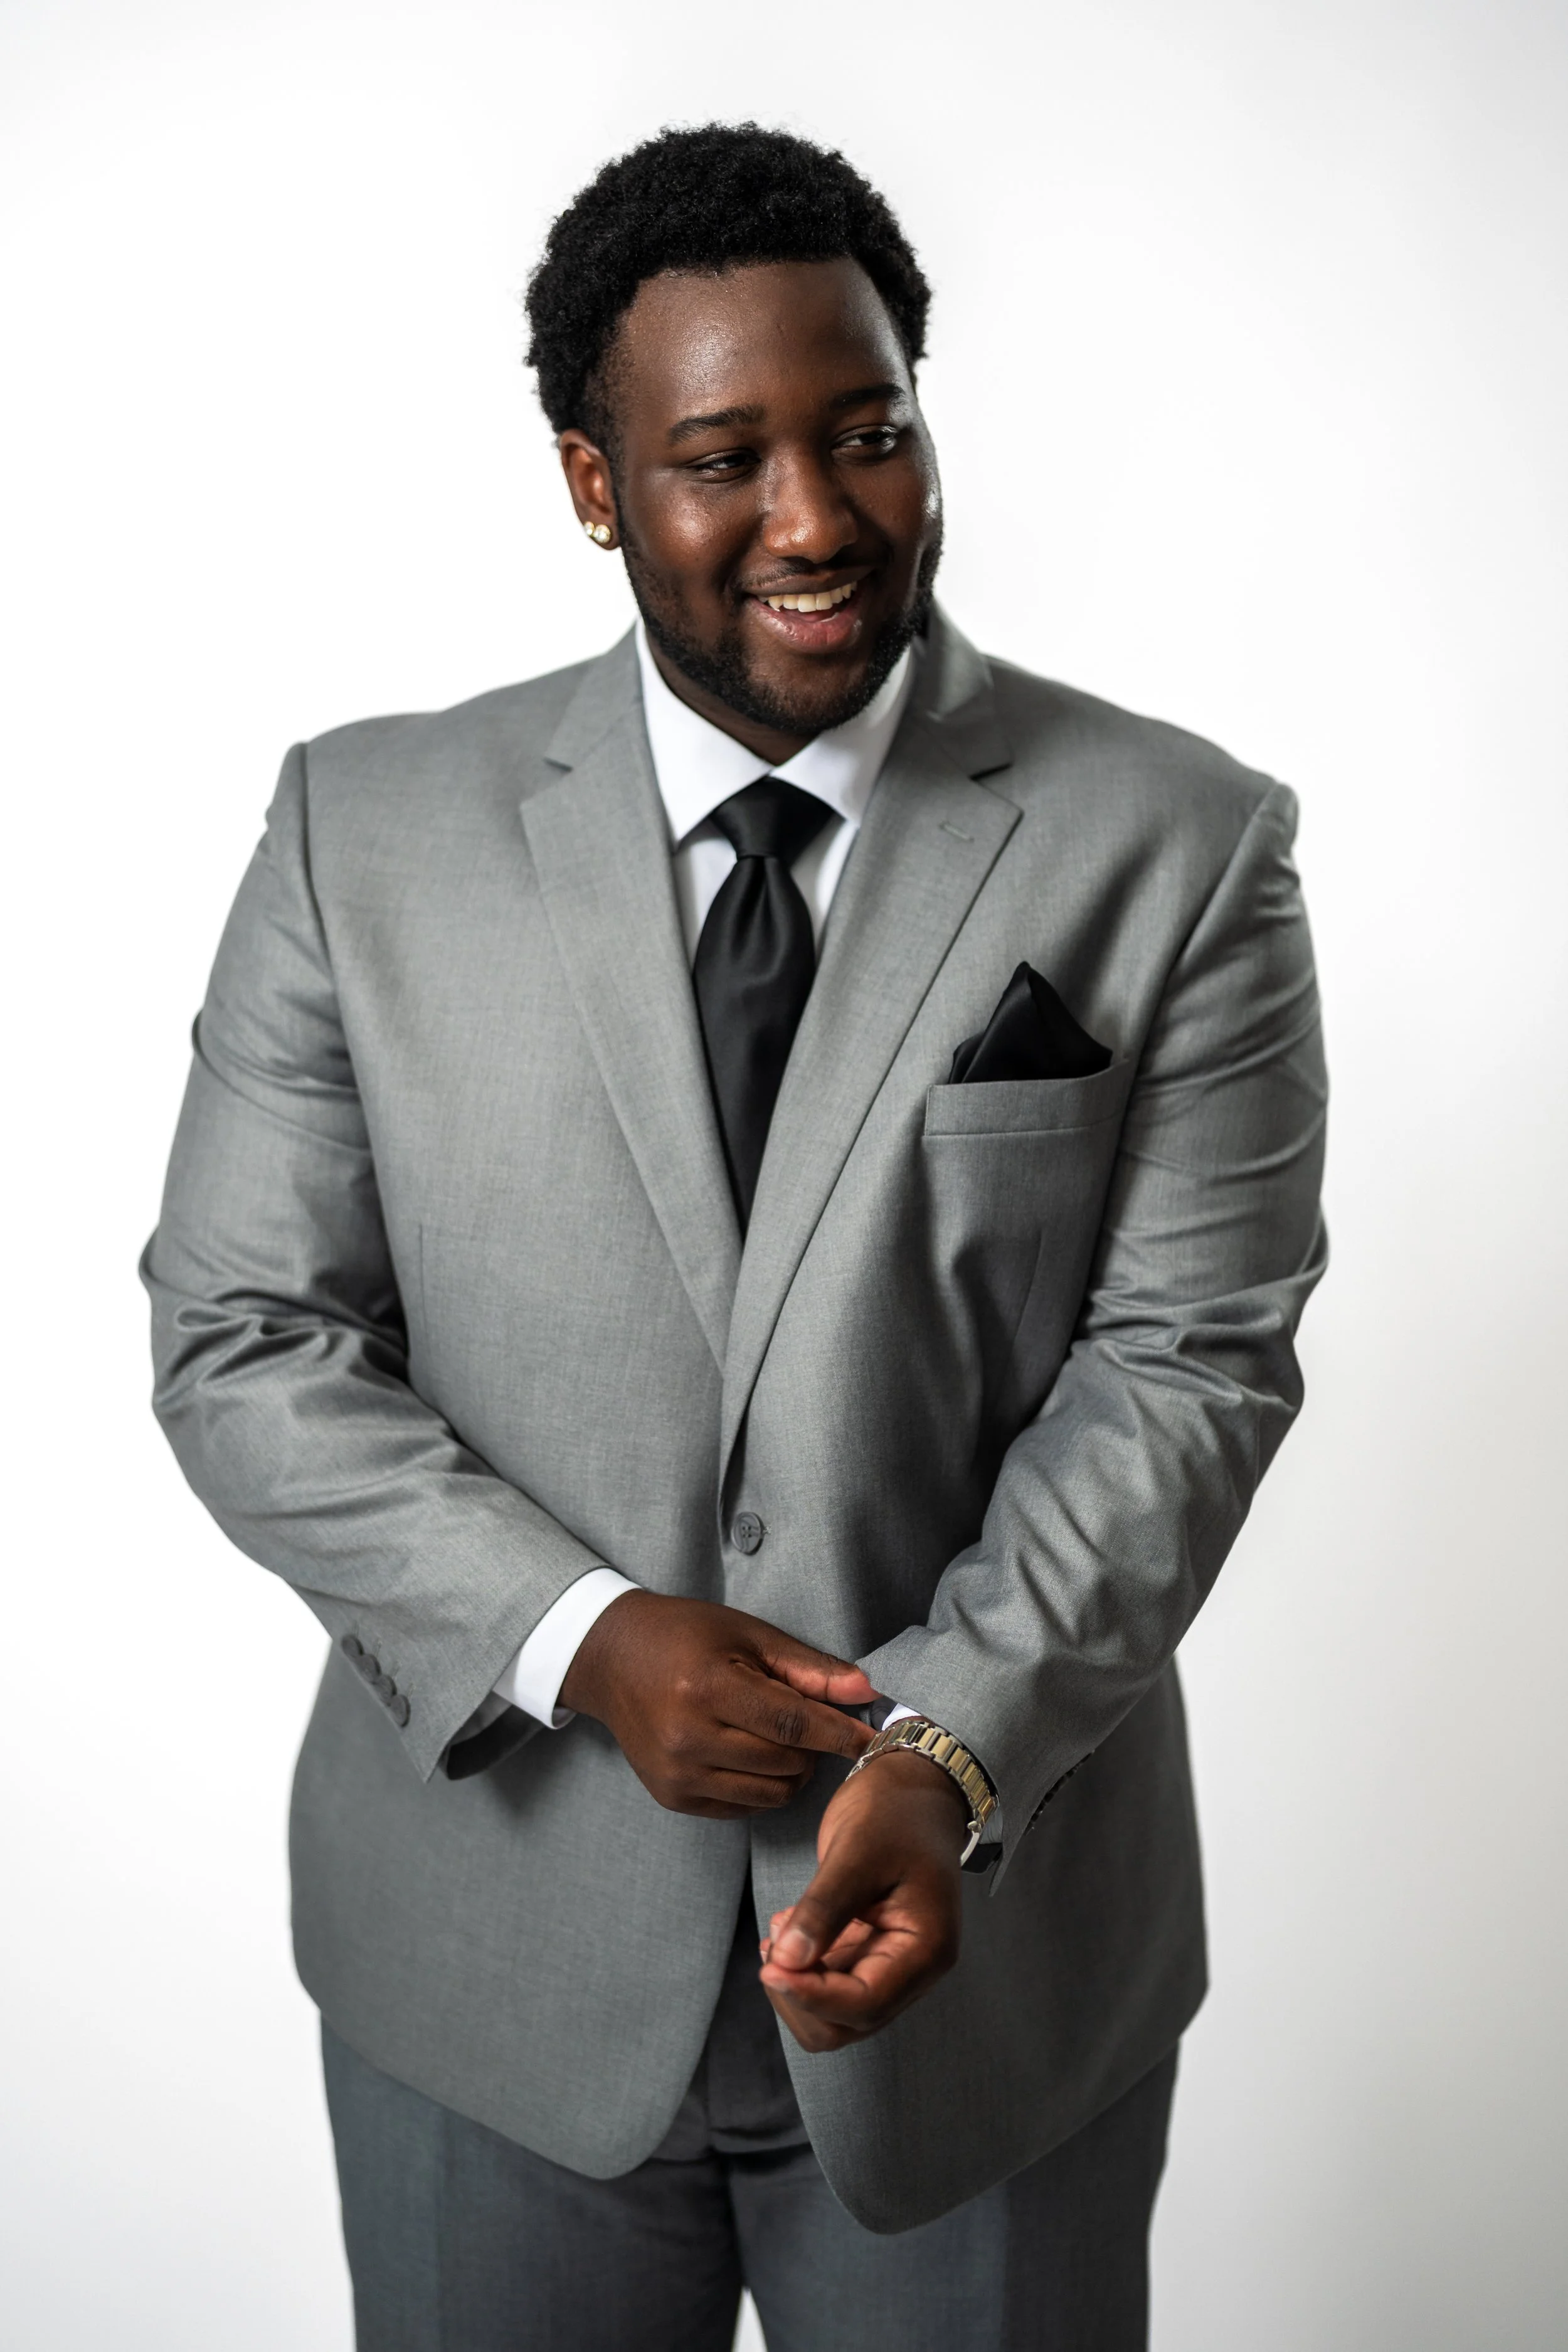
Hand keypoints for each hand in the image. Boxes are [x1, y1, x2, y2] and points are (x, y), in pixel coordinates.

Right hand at [559, 1590, 875, 1818]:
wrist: (613, 1659)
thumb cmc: (686, 1637)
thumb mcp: (749, 1636)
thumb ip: (809, 1669)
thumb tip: (866, 1691)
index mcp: (707, 1688)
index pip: (793, 1724)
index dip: (840, 1734)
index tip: (875, 1737)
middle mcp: (687, 1738)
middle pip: (787, 1762)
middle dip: (814, 1746)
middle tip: (807, 1718)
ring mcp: (677, 1774)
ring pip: (772, 1792)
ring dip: (791, 1769)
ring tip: (776, 1735)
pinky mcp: (672, 1797)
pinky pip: (744, 1806)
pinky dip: (762, 1784)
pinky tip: (748, 1751)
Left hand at [758, 1748, 968, 2051]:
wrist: (912, 1787)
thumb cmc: (895, 1811)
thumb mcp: (856, 1851)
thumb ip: (823, 1908)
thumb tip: (787, 1962)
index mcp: (926, 1950)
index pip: (865, 2005)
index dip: (812, 1996)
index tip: (770, 1965)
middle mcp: (912, 1969)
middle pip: (847, 2024)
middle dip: (800, 1995)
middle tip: (772, 1946)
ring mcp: (890, 1963)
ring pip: (833, 2013)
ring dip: (796, 1983)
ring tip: (779, 1929)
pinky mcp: (868, 1951)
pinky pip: (828, 1983)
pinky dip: (800, 1967)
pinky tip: (788, 1925)